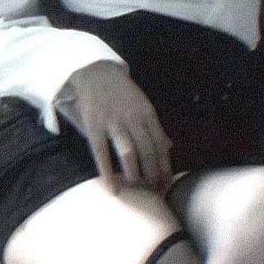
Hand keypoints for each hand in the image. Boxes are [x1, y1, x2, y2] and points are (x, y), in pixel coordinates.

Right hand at [64, 61, 173, 193]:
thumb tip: (169, 147)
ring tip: (137, 188)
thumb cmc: (122, 92)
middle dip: (152, 174)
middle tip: (153, 191)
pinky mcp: (95, 126)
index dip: (165, 166)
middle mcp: (133, 119)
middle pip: (147, 151)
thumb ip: (155, 127)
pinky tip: (112, 187)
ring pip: (129, 153)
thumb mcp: (143, 105)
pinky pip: (101, 152)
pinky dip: (107, 171)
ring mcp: (113, 123)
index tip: (166, 183)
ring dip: (134, 174)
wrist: (97, 73)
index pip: (160, 145)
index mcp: (148, 114)